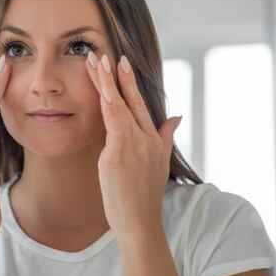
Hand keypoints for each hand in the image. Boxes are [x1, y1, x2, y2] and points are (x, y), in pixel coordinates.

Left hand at [85, 52, 181, 236]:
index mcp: (152, 139)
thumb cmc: (144, 195)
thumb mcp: (159, 162)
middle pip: (131, 100)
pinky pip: (113, 123)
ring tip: (98, 62)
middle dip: (119, 75)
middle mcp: (145, 138)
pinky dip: (109, 103)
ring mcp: (133, 144)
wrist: (141, 221)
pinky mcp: (119, 153)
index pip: (140, 104)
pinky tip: (103, 88)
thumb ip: (165, 136)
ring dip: (108, 82)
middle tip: (108, 54)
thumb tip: (176, 117)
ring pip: (120, 106)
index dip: (131, 83)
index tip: (122, 63)